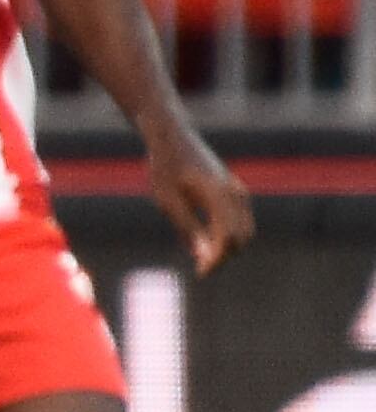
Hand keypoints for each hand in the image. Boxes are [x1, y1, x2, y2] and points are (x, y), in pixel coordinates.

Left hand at [149, 123, 251, 275]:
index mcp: (218, 195)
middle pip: (241, 237)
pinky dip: (230, 235)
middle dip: (224, 256)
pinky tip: (209, 242)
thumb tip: (203, 256)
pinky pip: (241, 220)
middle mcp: (235, 193)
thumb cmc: (165, 167)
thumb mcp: (168, 201)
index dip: (217, 260)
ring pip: (245, 230)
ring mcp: (238, 191)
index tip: (200, 273)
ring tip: (203, 259)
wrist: (171, 138)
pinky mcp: (235, 191)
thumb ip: (187, 228)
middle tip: (200, 269)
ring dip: (228, 247)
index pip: (227, 237)